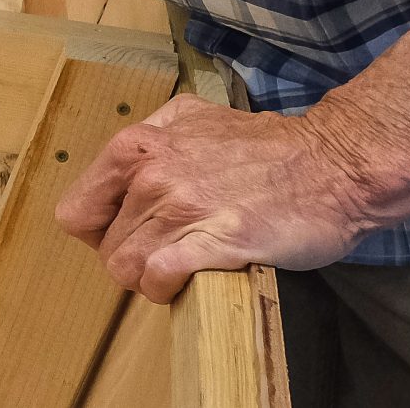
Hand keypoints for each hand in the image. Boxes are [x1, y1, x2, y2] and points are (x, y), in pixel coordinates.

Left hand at [55, 94, 379, 301]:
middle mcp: (151, 175)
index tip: (128, 235)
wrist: (332, 165)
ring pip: (127, 270)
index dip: (100, 232)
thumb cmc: (265, 147)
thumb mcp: (192, 118)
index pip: (77, 212)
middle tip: (166, 255)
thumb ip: (150, 137)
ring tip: (179, 271)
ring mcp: (182, 207)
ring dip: (148, 280)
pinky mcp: (215, 240)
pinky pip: (159, 278)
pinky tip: (186, 283)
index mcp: (137, 146)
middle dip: (131, 258)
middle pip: (105, 248)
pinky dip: (165, 290)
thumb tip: (123, 169)